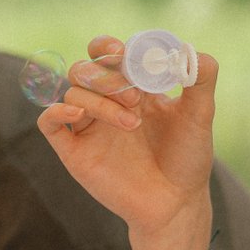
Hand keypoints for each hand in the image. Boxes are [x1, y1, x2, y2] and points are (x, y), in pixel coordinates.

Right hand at [36, 36, 220, 242]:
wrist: (176, 203)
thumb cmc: (187, 159)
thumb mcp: (200, 114)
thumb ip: (201, 77)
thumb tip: (189, 50)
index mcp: (132, 86)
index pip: (107, 54)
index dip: (108, 47)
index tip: (122, 52)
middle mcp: (106, 103)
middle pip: (85, 69)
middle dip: (107, 76)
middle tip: (137, 98)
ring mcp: (88, 127)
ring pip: (72, 93)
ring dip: (99, 100)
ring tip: (132, 123)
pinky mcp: (74, 151)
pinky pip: (49, 123)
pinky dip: (56, 112)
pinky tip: (77, 115)